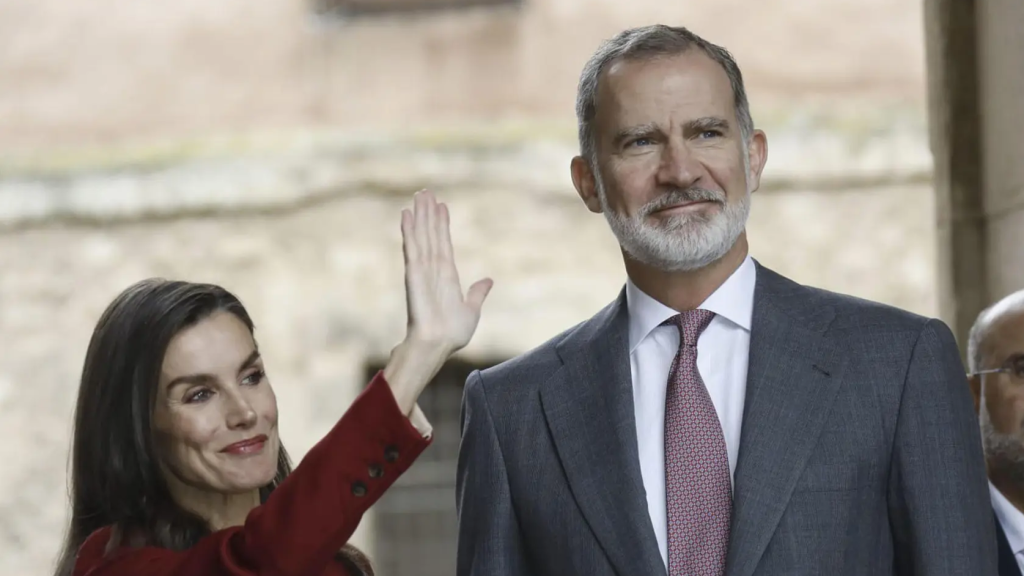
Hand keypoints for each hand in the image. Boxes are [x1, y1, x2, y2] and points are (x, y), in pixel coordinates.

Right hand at [400, 190, 491, 354]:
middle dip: (429, 213)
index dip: (442, 225)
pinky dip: (409, 230)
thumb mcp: (471, 311)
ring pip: (422, 235)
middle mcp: (433, 269)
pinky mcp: (414, 273)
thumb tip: (488, 281)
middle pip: (431, 234)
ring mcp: (422, 270)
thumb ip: (477, 294)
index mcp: (447, 276)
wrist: (438, 345)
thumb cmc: (452, 334)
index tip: (442, 207)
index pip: (444, 243)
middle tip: (425, 191)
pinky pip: (412, 247)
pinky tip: (406, 214)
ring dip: (420, 215)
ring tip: (419, 195)